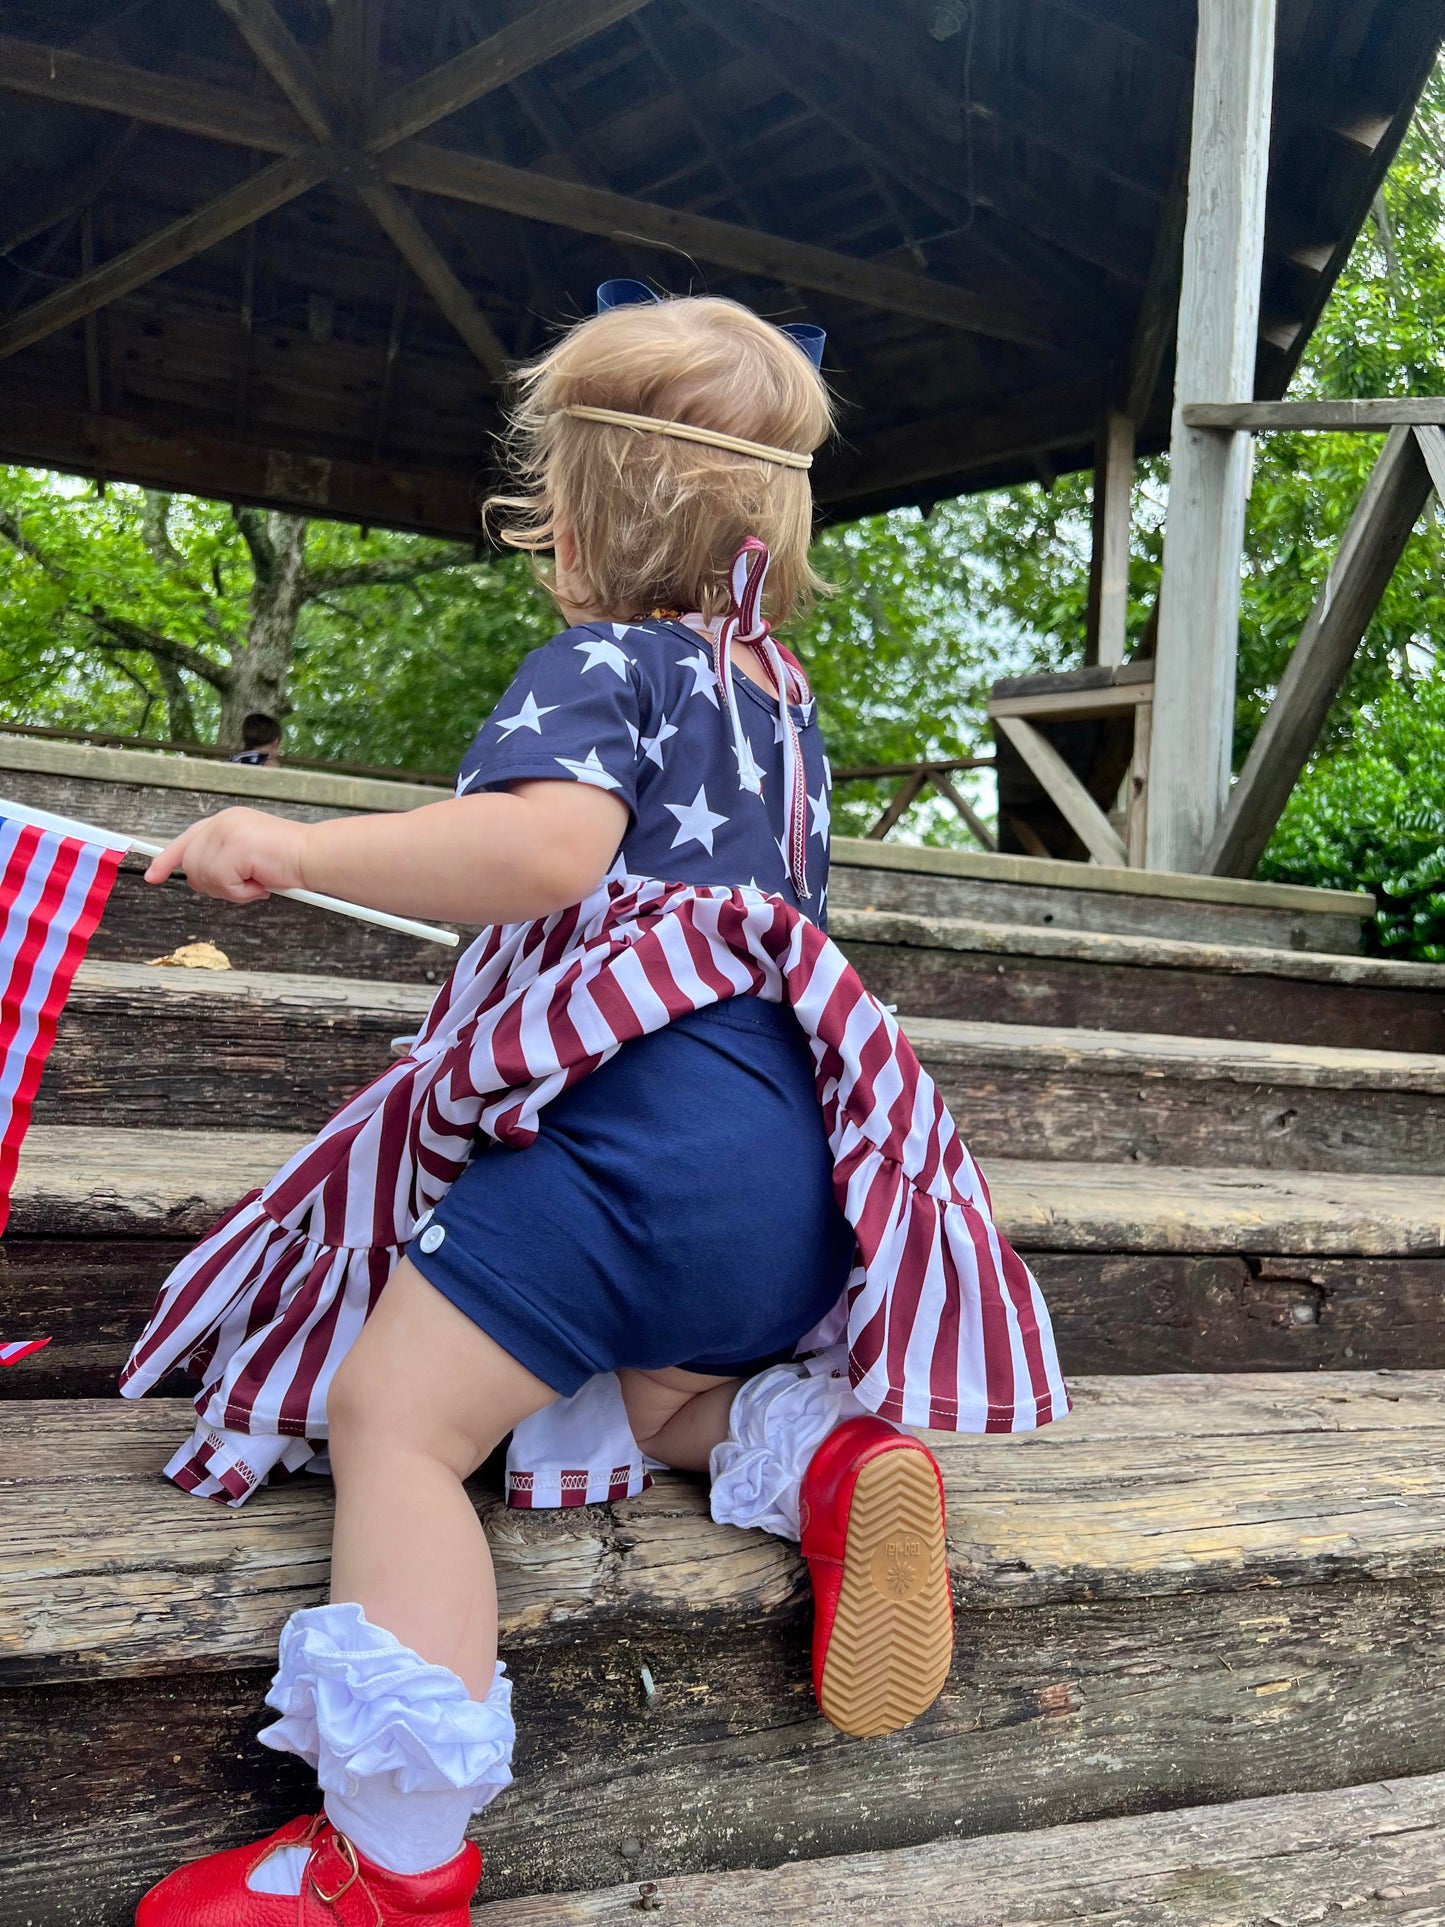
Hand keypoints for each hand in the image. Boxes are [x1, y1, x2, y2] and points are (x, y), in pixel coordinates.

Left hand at [145, 807, 311, 902]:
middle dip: (217, 885)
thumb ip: (224, 859)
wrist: (315, 856)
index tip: (153, 876)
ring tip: (258, 882)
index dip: (167, 860)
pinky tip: (261, 884)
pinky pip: (222, 883)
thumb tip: (200, 878)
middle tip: (247, 886)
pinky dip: (242, 893)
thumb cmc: (291, 860)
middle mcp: (222, 822)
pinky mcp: (234, 848)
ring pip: (205, 877)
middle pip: (193, 866)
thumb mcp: (249, 856)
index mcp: (226, 821)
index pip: (187, 840)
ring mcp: (226, 833)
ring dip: (232, 890)